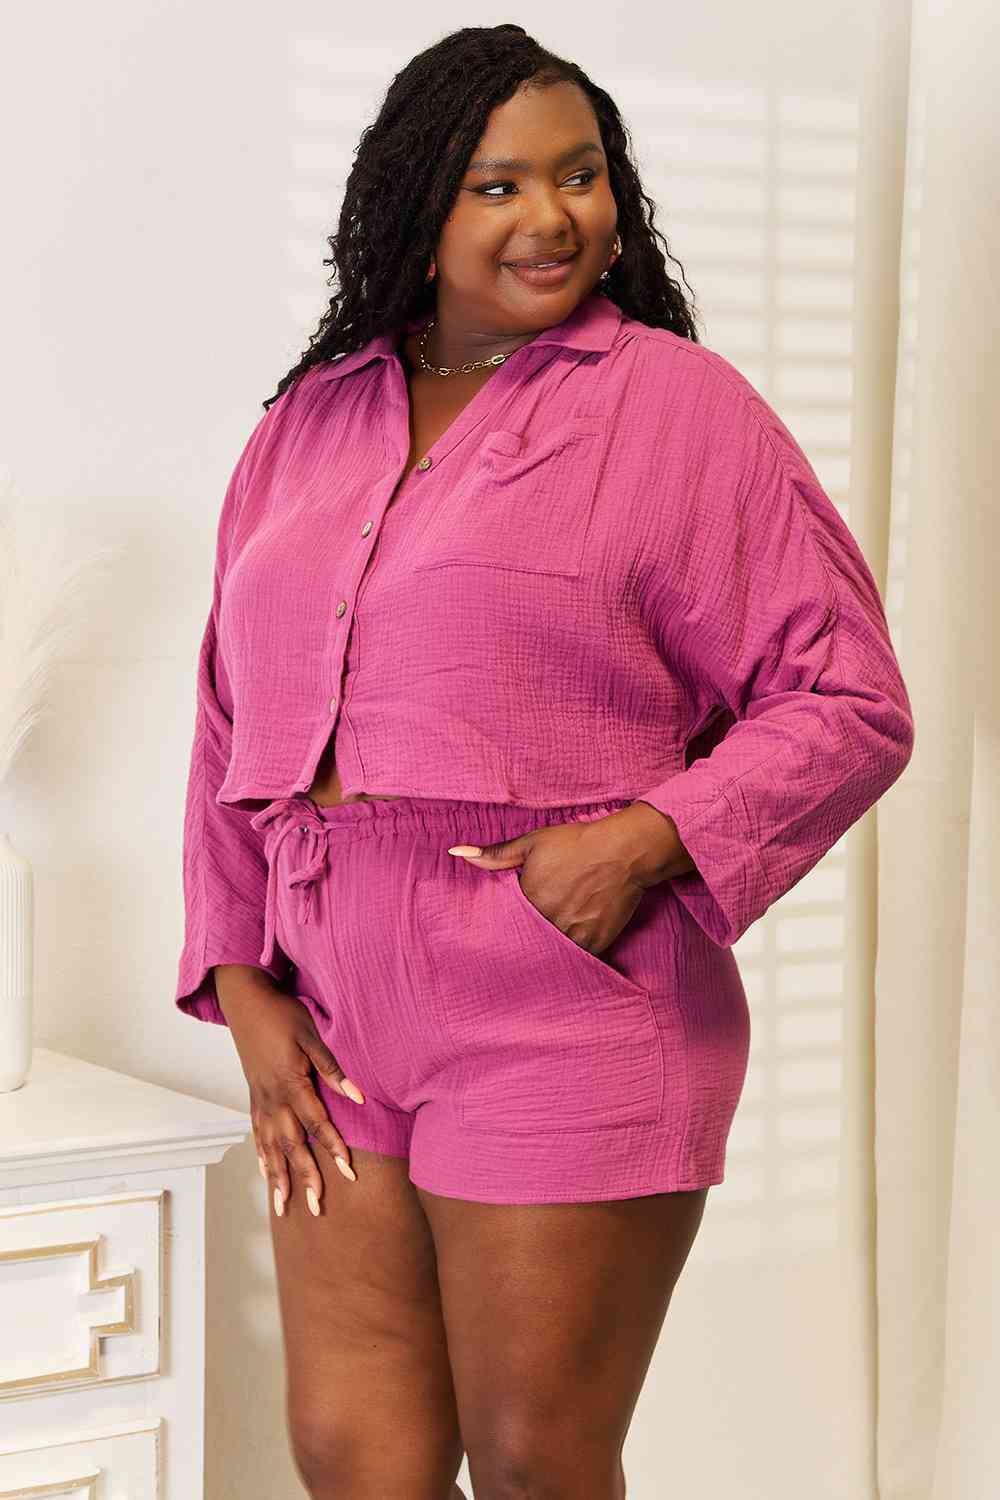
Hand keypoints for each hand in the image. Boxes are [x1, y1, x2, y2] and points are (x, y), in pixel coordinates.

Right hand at [214, 966, 365, 1215]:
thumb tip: (357, 1096)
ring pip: (270, 1147)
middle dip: (305, 1178)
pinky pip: (258, 1135)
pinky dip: (263, 1157)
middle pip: (292, 1146)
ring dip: (279, 1178)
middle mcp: (272, 1099)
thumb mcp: (312, 1035)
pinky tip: (267, 1174)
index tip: (348, 1173)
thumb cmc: (283, 1014)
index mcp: (290, 1083)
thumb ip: (332, 1069)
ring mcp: (260, 1101)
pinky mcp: (253, 1098)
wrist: (246, 1002)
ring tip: (284, 1206)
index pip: (316, 1124)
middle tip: (316, 1207)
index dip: (333, 1148)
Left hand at [446, 803, 680, 956]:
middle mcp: (550, 923)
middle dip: (523, 944)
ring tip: (539, 953)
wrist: (625, 852)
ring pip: (551, 954)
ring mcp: (574, 936)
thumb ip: (495, 855)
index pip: (506, 926)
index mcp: (529, 901)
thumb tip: (456, 852)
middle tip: (518, 947)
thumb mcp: (532, 843)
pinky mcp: (596, 944)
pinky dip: (570, 955)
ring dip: (546, 952)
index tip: (497, 933)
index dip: (503, 928)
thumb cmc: (577, 844)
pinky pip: (576, 958)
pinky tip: (565, 950)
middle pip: (528, 943)